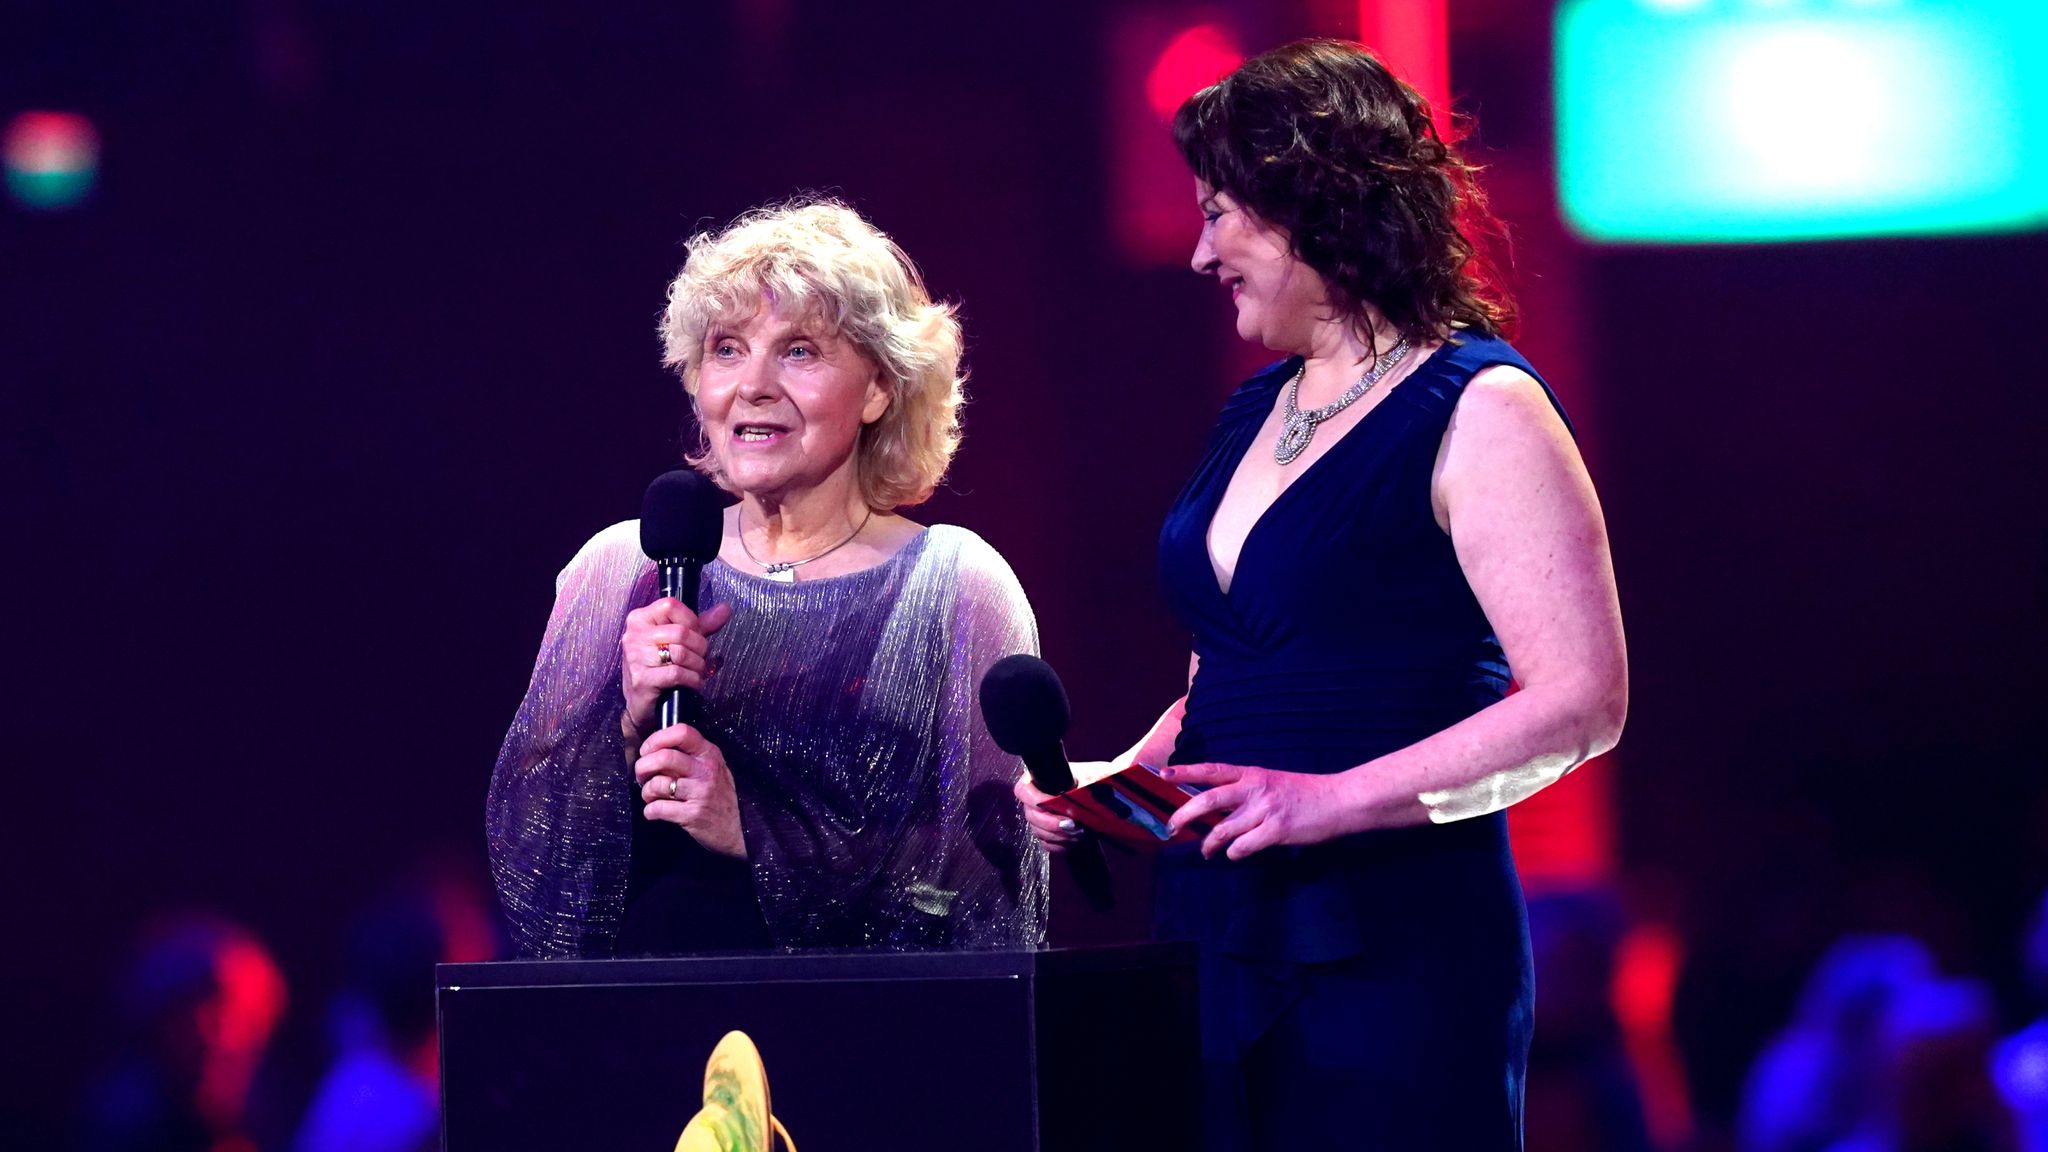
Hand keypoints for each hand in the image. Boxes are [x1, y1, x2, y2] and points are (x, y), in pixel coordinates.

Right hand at [620, 598, 732, 742]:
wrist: (640, 702)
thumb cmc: (659, 667)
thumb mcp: (679, 640)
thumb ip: (701, 624)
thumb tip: (725, 609)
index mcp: (640, 619)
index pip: (671, 605)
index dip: (691, 620)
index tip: (697, 633)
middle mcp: (634, 636)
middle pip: (680, 632)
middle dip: (700, 647)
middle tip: (701, 657)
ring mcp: (636, 658)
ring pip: (681, 653)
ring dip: (698, 665)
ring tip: (698, 670)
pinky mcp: (642, 680)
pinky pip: (677, 674)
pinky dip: (693, 679)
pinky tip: (693, 682)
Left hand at [635, 723, 745, 858]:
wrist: (738, 830)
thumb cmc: (721, 798)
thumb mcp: (714, 768)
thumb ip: (691, 755)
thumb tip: (657, 748)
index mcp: (709, 754)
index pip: (681, 732)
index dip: (657, 739)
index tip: (648, 751)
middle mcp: (706, 770)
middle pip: (664, 757)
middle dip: (643, 766)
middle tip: (642, 775)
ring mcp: (700, 793)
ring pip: (657, 783)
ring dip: (646, 791)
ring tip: (651, 796)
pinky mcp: (692, 815)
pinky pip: (658, 808)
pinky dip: (650, 811)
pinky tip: (655, 811)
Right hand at [1013, 767, 1100, 854]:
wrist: (1106, 793)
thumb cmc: (1096, 779)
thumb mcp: (1093, 776)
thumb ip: (1086, 782)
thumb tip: (1080, 794)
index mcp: (1040, 779)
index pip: (1024, 790)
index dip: (1036, 800)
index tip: (1056, 804)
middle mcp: (1037, 798)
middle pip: (1031, 815)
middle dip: (1052, 823)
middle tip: (1072, 824)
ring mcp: (1040, 817)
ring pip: (1039, 832)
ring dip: (1059, 835)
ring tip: (1079, 831)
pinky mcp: (1048, 832)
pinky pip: (1047, 844)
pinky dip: (1061, 844)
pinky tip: (1074, 838)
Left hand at [1163, 763, 1356, 859]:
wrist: (1338, 800)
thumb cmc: (1306, 792)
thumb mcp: (1273, 782)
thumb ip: (1247, 791)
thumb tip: (1219, 810)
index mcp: (1252, 773)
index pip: (1212, 770)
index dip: (1186, 772)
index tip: (1163, 775)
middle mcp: (1255, 788)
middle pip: (1208, 800)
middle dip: (1184, 815)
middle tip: (1172, 828)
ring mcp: (1265, 810)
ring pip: (1223, 830)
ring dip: (1209, 844)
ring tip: (1205, 851)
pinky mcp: (1276, 830)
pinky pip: (1243, 846)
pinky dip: (1234, 853)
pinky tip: (1235, 854)